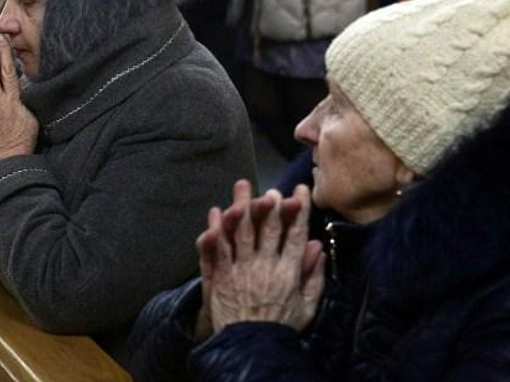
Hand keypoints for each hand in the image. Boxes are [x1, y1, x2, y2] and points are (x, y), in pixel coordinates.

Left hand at [202, 182, 324, 332]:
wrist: (251, 347)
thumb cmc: (280, 326)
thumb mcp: (306, 306)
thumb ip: (314, 277)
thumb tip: (318, 247)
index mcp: (289, 271)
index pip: (295, 234)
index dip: (298, 210)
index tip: (299, 190)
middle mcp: (266, 265)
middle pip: (268, 227)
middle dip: (270, 203)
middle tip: (271, 186)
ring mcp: (242, 269)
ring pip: (241, 231)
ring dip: (242, 206)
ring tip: (242, 186)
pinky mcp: (222, 275)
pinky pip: (218, 247)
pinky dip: (216, 228)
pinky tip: (215, 213)